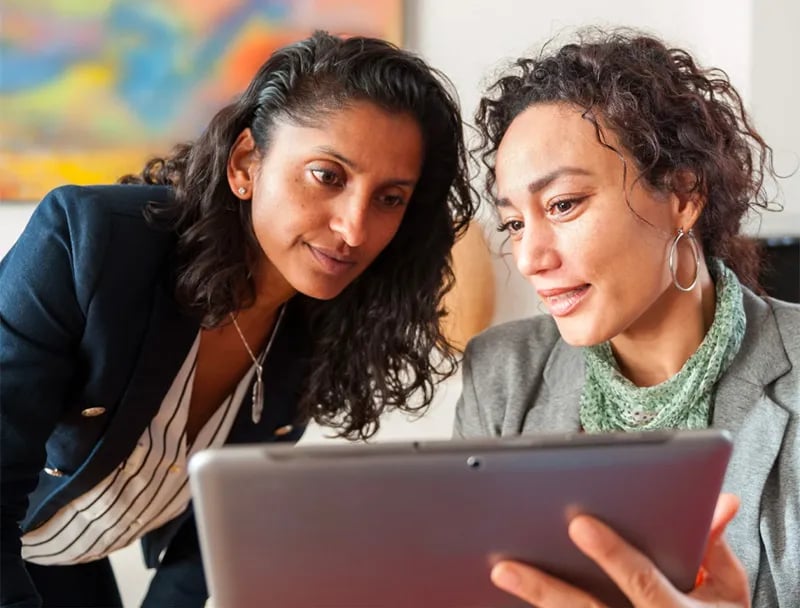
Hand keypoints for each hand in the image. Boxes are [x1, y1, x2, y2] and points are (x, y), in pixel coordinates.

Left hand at [490, 493, 749, 606]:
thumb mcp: (730, 590)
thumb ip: (714, 544)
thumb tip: (718, 500)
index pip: (643, 583)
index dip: (612, 555)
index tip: (579, 524)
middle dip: (547, 589)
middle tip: (507, 565)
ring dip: (535, 597)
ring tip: (500, 572)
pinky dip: (543, 606)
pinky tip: (505, 596)